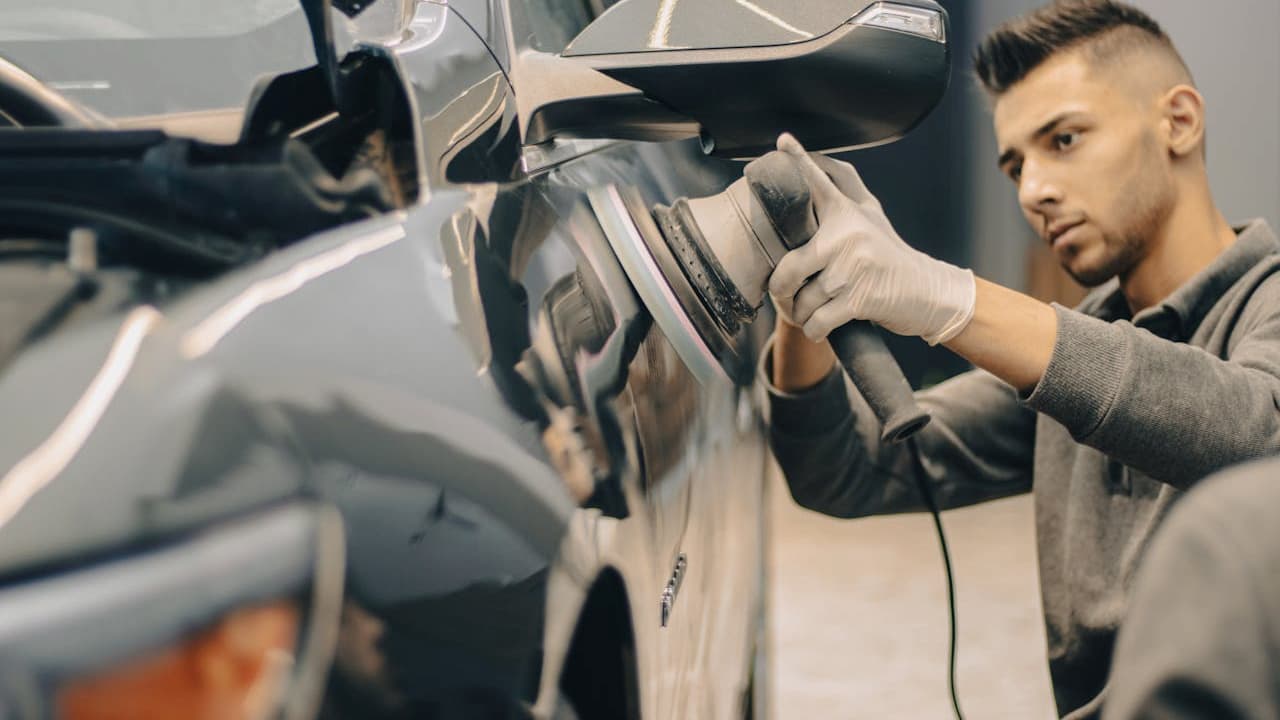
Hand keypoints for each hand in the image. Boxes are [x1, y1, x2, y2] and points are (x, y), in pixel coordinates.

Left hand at [767, 134, 975, 345]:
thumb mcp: (869, 217)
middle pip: (788, 268)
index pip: (818, 181)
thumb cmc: (888, 254)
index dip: (799, 160)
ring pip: (801, 300)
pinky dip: (813, 329)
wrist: (927, 291)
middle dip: (781, 291)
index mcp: (847, 213)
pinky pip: (817, 321)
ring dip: (800, 314)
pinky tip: (819, 325)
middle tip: (786, 294)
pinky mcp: (860, 298)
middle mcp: (848, 234)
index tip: (783, 141)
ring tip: (808, 311)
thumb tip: (808, 161)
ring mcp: (854, 267)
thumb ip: (841, 193)